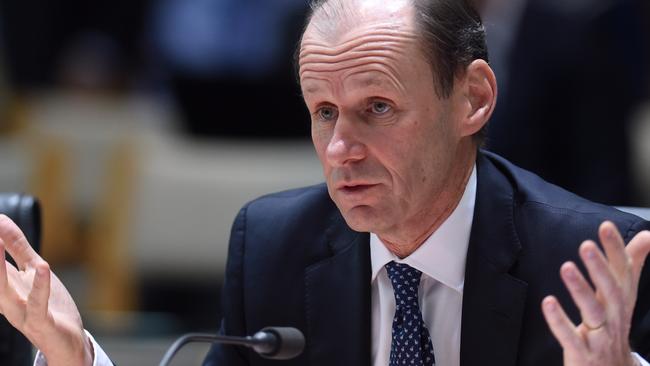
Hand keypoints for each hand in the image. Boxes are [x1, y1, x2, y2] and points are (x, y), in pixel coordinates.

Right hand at [0, 215, 92, 365]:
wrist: (66, 342)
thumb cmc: (49, 305)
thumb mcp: (33, 270)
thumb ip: (17, 247)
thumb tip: (0, 220)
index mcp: (3, 286)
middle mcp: (6, 300)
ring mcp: (22, 313)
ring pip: (4, 290)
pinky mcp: (41, 322)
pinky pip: (38, 304)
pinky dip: (39, 286)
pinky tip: (43, 267)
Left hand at [542, 221, 649, 365]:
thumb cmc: (613, 326)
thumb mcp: (622, 295)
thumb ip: (630, 264)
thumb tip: (648, 235)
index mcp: (620, 299)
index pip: (622, 271)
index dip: (615, 249)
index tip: (605, 226)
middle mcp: (614, 316)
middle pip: (611, 291)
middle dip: (600, 268)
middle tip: (586, 244)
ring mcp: (600, 336)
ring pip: (593, 312)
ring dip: (580, 290)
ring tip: (566, 267)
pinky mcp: (583, 353)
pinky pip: (570, 337)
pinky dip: (559, 321)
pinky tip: (547, 302)